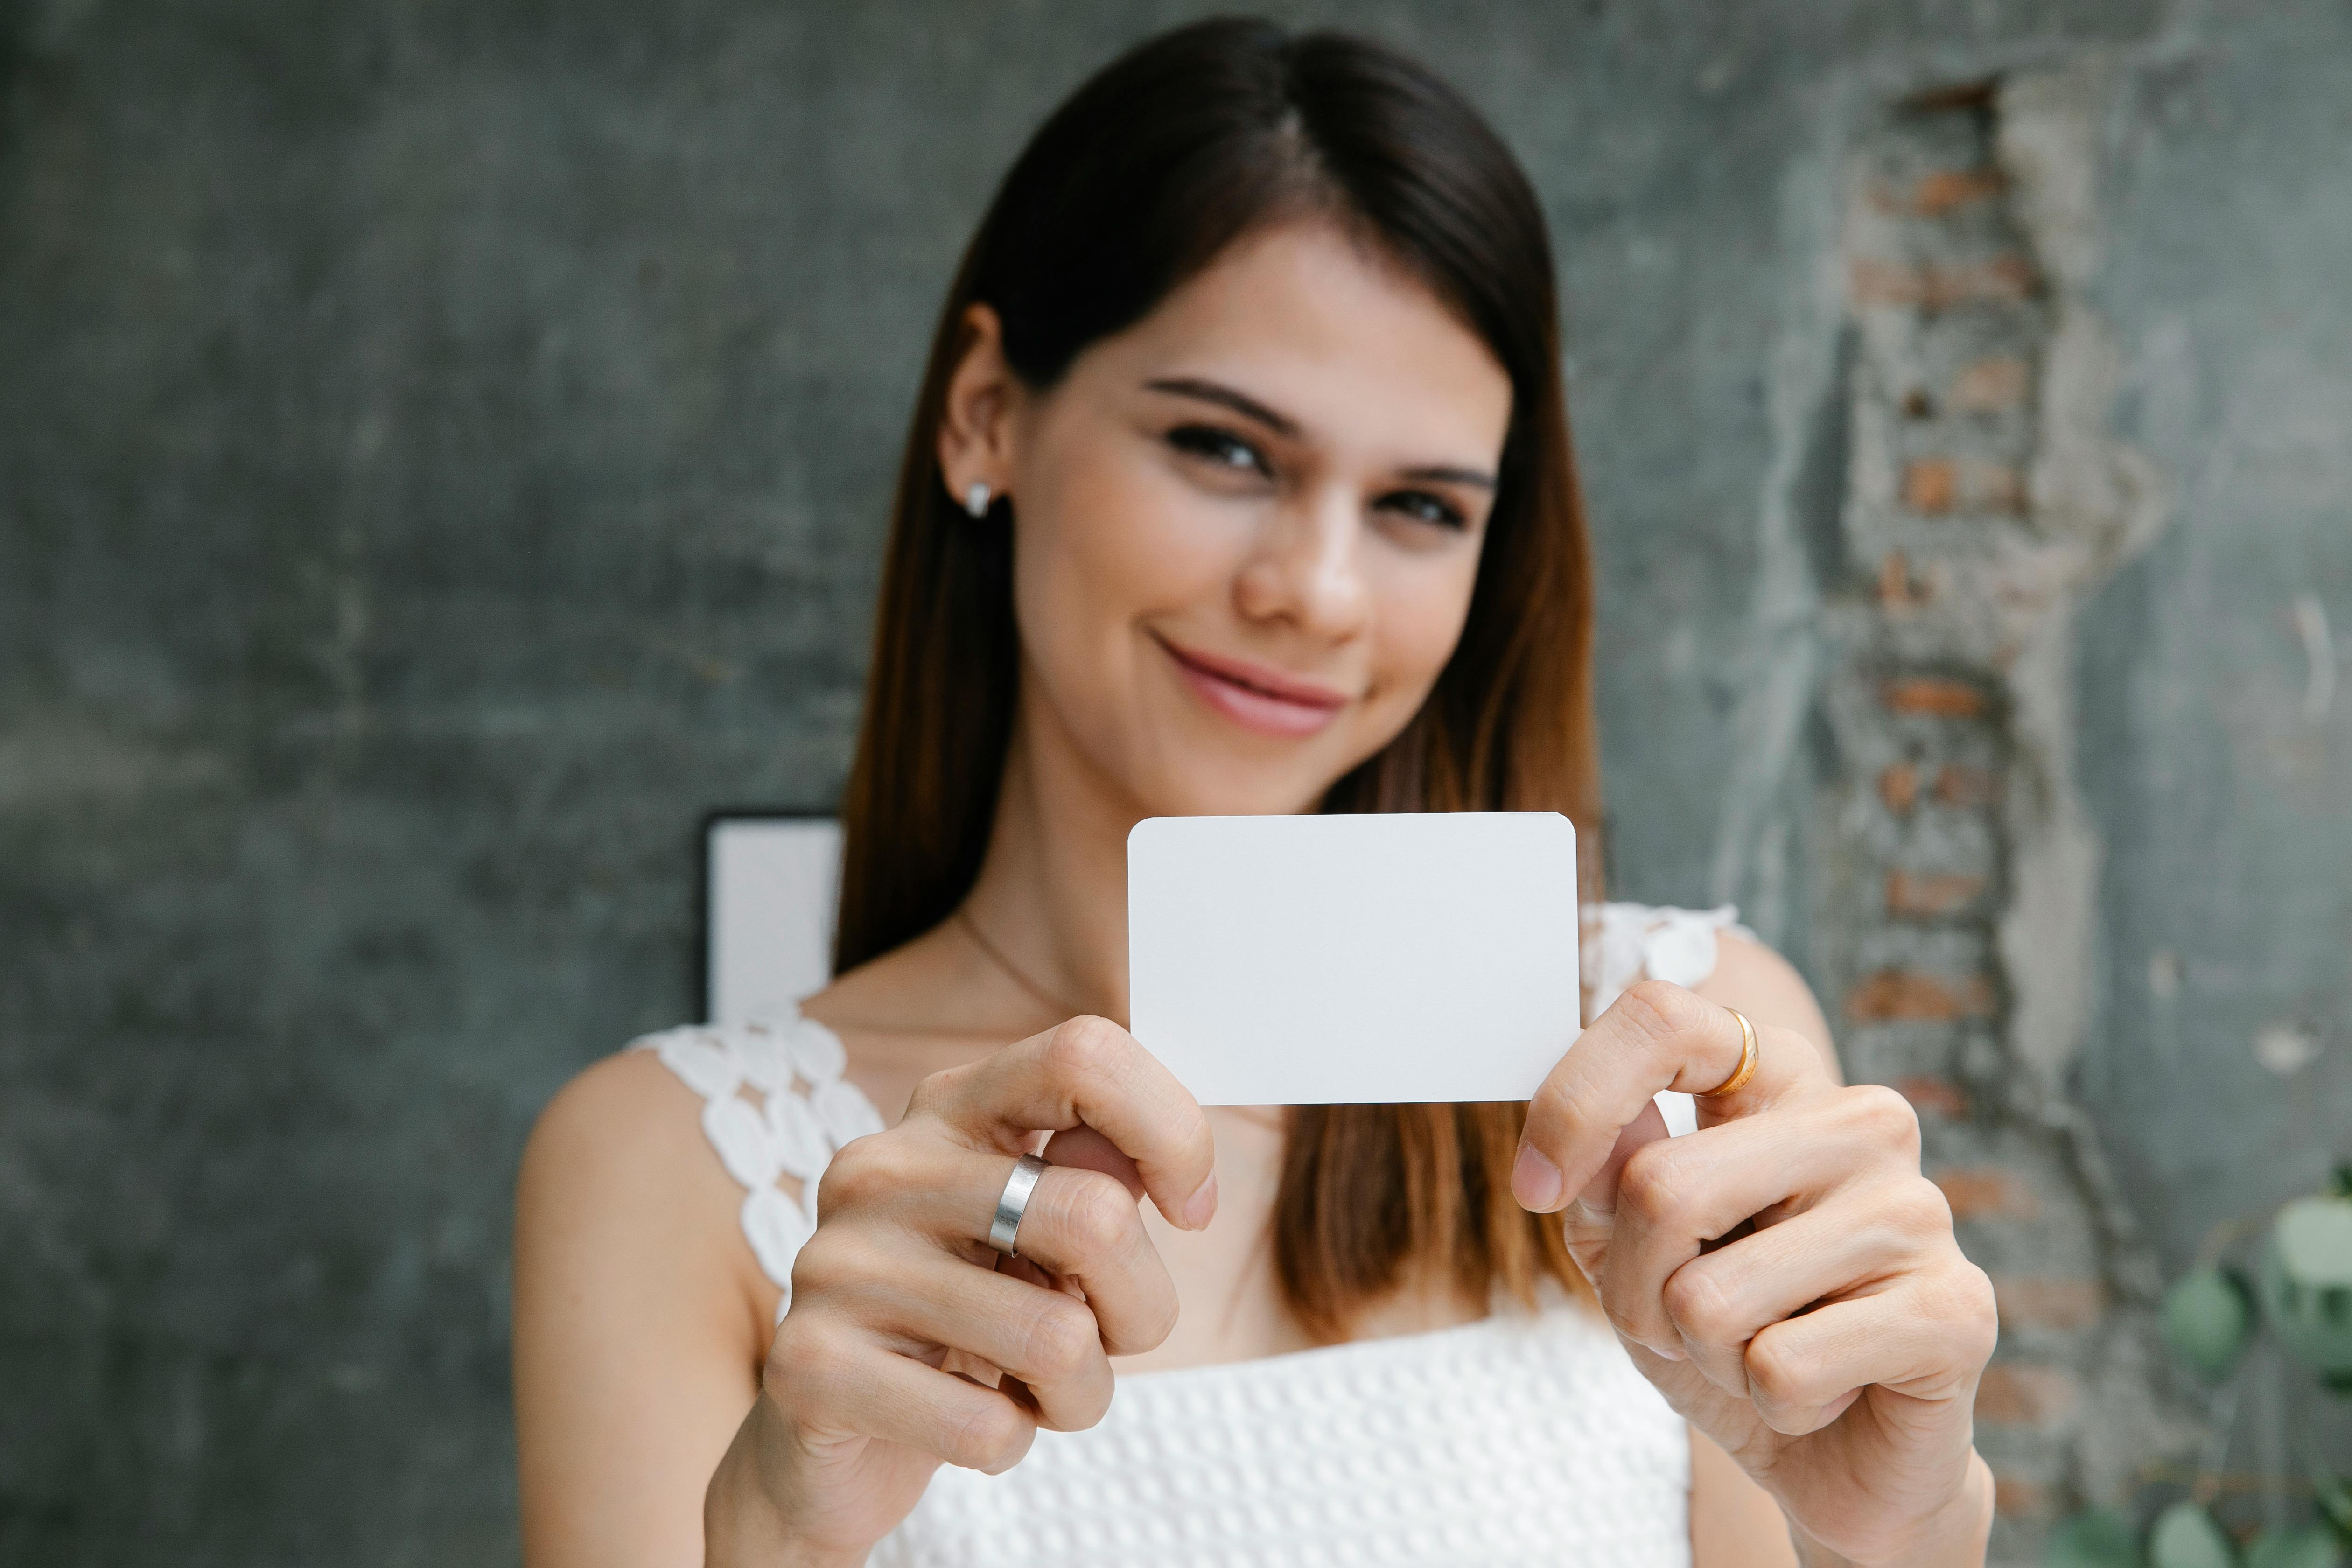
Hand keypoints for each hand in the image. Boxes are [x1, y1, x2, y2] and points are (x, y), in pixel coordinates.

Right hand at [704, 1016, 1217, 1567]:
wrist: (828, 1443)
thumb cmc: (964, 1326)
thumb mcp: (1042, 1239)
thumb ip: (1101, 1179)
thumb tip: (1157, 1168)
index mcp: (947, 1110)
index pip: (1082, 1054)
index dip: (1173, 1133)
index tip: (1191, 1209)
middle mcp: (881, 1168)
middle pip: (1094, 1215)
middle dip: (1140, 1307)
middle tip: (1105, 1339)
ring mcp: (837, 1263)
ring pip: (1057, 1340)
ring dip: (1079, 1394)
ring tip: (1031, 1391)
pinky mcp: (809, 1366)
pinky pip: (987, 1427)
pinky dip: (1009, 1445)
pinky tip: (969, 1424)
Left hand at [1513, 981, 1996, 1564]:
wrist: (1837, 1455)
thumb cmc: (1730, 1332)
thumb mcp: (1633, 1252)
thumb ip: (1606, 1182)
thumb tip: (1593, 1134)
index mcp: (1779, 1078)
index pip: (1663, 1018)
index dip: (1575, 1099)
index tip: (1535, 1185)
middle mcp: (1861, 1120)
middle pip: (1661, 1185)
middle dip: (1636, 1290)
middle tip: (1685, 1323)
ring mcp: (1917, 1209)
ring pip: (1708, 1297)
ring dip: (1705, 1355)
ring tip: (1763, 1353)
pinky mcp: (1954, 1310)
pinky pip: (1778, 1369)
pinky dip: (1769, 1404)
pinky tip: (1824, 1390)